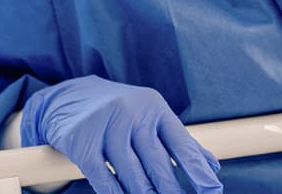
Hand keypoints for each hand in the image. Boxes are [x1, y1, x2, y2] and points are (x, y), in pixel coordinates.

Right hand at [22, 76, 221, 193]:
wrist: (68, 97)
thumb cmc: (120, 113)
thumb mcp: (151, 118)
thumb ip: (180, 142)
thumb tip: (213, 167)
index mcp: (155, 108)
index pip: (183, 145)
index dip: (199, 172)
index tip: (213, 191)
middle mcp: (132, 114)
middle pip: (159, 166)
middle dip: (172, 193)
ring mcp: (106, 128)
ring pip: (133, 177)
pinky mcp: (82, 143)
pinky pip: (104, 180)